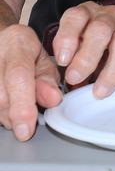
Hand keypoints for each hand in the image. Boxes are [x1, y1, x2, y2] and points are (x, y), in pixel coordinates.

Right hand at [0, 24, 61, 140]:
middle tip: (29, 120)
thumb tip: (53, 100)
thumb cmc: (24, 50)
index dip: (23, 105)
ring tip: (18, 107)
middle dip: (17, 115)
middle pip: (2, 97)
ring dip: (7, 116)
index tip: (27, 129)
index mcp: (17, 44)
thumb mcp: (43, 58)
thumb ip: (48, 80)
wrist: (1, 41)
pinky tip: (8, 108)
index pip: (18, 76)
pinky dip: (1, 113)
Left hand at [53, 2, 114, 98]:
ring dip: (111, 68)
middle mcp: (110, 17)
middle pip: (100, 28)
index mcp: (88, 15)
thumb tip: (54, 87)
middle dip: (86, 55)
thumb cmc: (100, 50)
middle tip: (75, 78)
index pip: (76, 16)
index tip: (62, 60)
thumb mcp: (80, 51)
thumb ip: (70, 62)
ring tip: (100, 92)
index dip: (67, 36)